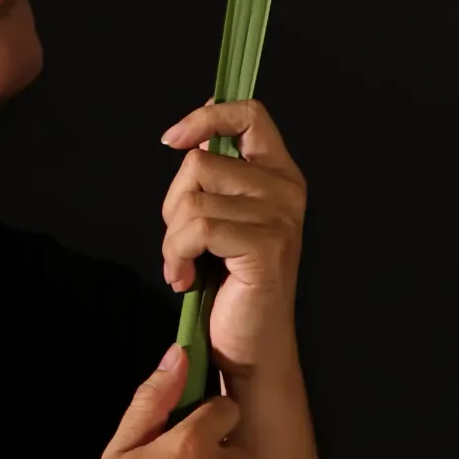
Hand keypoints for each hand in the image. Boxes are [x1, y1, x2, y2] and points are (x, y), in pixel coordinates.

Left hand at [160, 97, 305, 378]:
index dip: (205, 117)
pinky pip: (197, 229)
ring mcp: (279, 218)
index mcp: (278, 174)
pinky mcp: (266, 246)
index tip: (172, 139)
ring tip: (184, 264)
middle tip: (183, 244)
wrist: (249, 344)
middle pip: (198, 163)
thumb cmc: (229, 283)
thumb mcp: (220, 218)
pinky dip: (177, 256)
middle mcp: (286, 189)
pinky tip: (184, 278)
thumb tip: (189, 133)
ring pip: (191, 199)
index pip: (249, 114)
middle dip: (173, 205)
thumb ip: (213, 177)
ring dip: (172, 238)